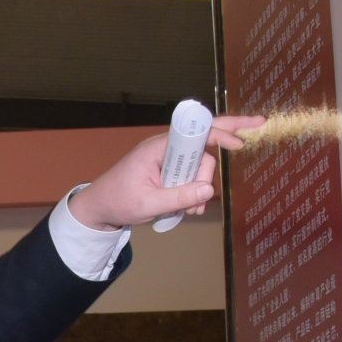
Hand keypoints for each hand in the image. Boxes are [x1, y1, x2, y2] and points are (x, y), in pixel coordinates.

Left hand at [73, 112, 266, 229]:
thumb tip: (209, 189)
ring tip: (189, 210)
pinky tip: (190, 207)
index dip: (223, 132)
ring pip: (200, 168)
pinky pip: (192, 177)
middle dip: (212, 170)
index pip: (196, 132)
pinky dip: (195, 192)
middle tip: (239, 155)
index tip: (242, 140)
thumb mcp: (148, 204)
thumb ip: (179, 197)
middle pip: (204, 150)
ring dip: (201, 189)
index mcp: (158, 147)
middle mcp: (166, 148)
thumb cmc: (118, 201)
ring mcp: (169, 159)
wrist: (100, 208)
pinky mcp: (170, 171)